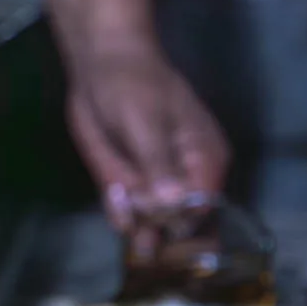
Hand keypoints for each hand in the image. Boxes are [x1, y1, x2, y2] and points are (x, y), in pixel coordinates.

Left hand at [65, 47, 229, 232]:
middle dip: (160, 230)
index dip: (181, 222)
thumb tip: (173, 202)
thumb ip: (158, 163)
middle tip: (142, 243)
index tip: (158, 224)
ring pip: (153, 217)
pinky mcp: (135, 178)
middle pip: (182, 220)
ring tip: (133, 239)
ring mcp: (159, 179)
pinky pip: (130, 207)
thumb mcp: (144, 121)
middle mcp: (188, 176)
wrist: (100, 62)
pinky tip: (119, 210)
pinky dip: (121, 212)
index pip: (204, 208)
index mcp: (206, 160)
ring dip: (139, 226)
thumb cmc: (132, 84)